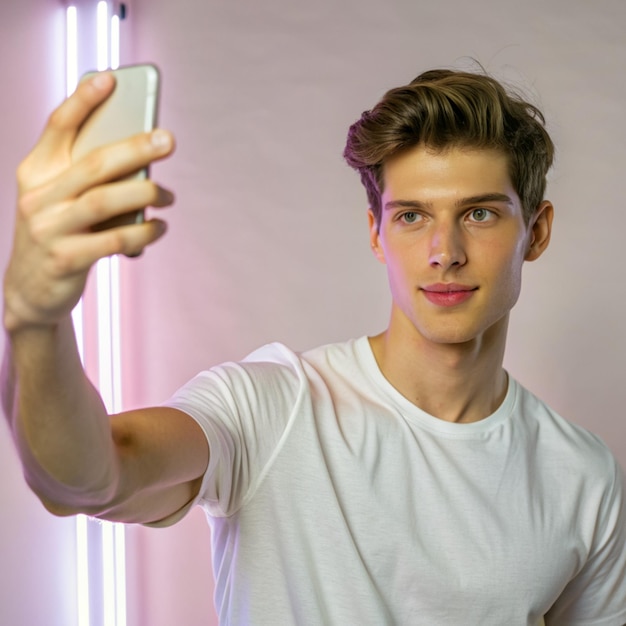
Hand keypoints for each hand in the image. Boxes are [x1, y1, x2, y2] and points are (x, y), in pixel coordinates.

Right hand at [3, 72, 175, 332]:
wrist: (30, 291)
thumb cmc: (58, 235)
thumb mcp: (61, 202)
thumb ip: (88, 181)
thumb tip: (142, 164)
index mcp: (35, 172)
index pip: (57, 127)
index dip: (82, 101)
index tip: (110, 79)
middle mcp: (37, 197)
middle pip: (92, 163)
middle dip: (134, 148)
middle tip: (168, 140)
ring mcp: (48, 229)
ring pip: (104, 201)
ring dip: (145, 195)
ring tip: (169, 196)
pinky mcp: (65, 259)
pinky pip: (113, 240)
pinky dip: (143, 232)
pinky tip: (160, 228)